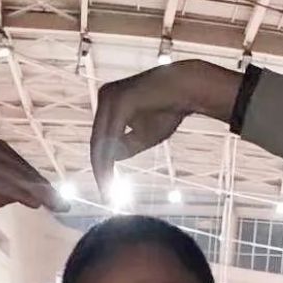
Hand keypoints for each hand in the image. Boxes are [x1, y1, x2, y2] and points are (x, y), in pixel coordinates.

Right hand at [0, 140, 65, 227]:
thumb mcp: (2, 190)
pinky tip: (34, 202)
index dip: (46, 187)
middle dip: (46, 191)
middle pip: (25, 172)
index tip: (62, 202)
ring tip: (54, 204)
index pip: (27, 170)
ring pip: (16, 177)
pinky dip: (18, 192)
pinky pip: (0, 182)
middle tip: (64, 206)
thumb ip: (20, 190)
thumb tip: (43, 199)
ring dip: (37, 192)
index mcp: (0, 149)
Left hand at [90, 61, 239, 199]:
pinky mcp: (119, 101)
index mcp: (109, 104)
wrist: (186, 88)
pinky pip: (110, 135)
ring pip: (100, 140)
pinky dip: (108, 156)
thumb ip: (127, 146)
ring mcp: (110, 98)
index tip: (105, 186)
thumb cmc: (168, 109)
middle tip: (104, 194)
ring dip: (102, 167)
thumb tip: (112, 159)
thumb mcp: (144, 135)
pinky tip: (110, 173)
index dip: (101, 164)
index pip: (100, 138)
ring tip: (107, 189)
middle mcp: (105, 98)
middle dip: (99, 169)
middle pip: (96, 140)